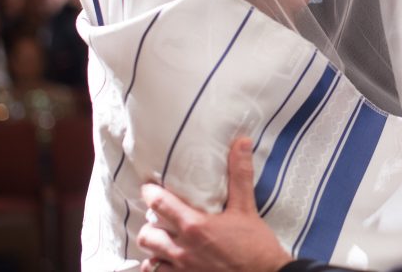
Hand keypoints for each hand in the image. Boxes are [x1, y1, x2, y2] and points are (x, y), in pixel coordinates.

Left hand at [137, 137, 291, 271]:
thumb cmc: (255, 245)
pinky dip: (158, 268)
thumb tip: (242, 142)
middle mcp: (182, 249)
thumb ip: (240, 174)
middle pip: (147, 235)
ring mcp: (182, 270)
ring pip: (150, 258)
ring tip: (163, 239)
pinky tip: (168, 261)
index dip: (150, 194)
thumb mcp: (246, 208)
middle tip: (159, 218)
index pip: (160, 205)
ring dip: (153, 248)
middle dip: (149, 225)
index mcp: (194, 226)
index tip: (150, 188)